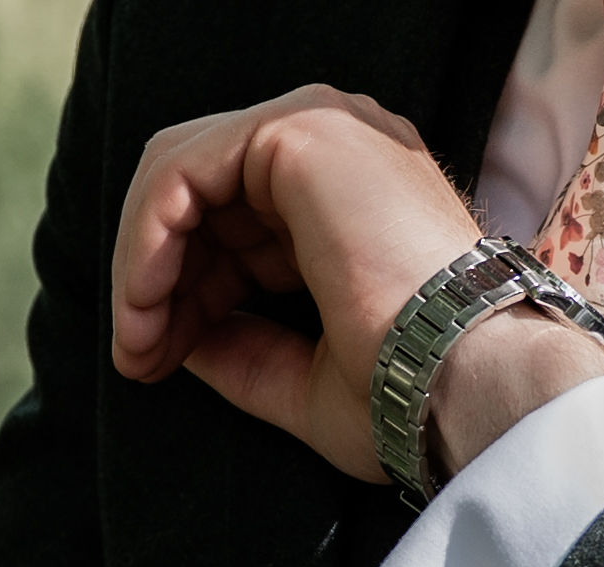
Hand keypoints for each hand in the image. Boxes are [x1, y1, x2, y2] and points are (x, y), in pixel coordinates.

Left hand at [111, 86, 603, 483]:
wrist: (466, 386)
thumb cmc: (410, 397)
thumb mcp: (304, 382)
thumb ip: (241, 352)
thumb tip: (173, 339)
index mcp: (354, 203)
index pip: (237, 227)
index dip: (183, 295)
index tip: (153, 365)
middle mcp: (342, 153)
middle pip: (202, 197)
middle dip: (156, 280)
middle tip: (137, 359)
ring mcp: (324, 132)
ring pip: (180, 176)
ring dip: (143, 264)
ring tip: (137, 342)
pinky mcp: (298, 135)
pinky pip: (179, 174)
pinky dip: (146, 241)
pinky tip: (145, 307)